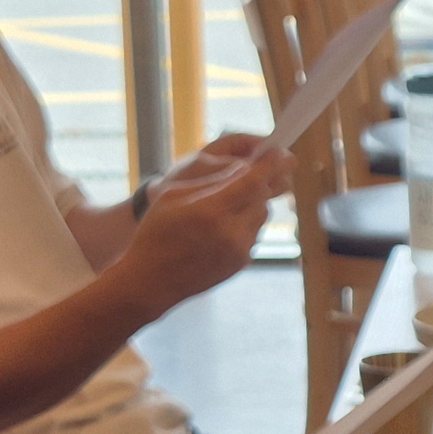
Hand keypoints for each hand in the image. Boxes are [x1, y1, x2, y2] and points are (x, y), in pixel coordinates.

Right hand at [114, 134, 291, 305]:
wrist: (151, 281)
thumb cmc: (155, 232)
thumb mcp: (173, 196)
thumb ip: (211, 181)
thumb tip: (245, 168)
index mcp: (210, 211)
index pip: (253, 182)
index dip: (270, 165)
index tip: (281, 153)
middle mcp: (230, 232)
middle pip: (262, 197)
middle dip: (258, 183)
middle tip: (249, 175)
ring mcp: (238, 251)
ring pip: (261, 215)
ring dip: (251, 203)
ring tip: (225, 204)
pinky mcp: (242, 263)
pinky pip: (254, 233)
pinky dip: (245, 223)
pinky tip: (222, 226)